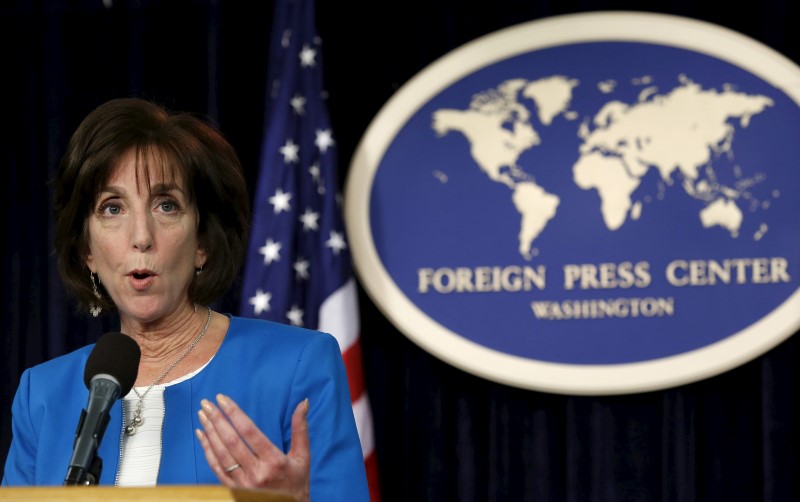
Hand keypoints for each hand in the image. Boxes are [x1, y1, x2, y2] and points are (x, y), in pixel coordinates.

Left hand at [196, 394, 310, 501]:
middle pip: (232, 442)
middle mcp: (256, 473)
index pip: (250, 432)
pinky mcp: (233, 490)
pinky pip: (216, 468)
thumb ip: (301, 428)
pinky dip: (207, 450)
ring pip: (221, 454)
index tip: (223, 399)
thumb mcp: (303, 456)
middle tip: (207, 403)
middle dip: (217, 420)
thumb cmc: (297, 481)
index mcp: (274, 462)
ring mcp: (242, 483)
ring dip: (210, 432)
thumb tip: (303, 402)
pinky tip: (202, 436)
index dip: (234, 414)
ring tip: (202, 414)